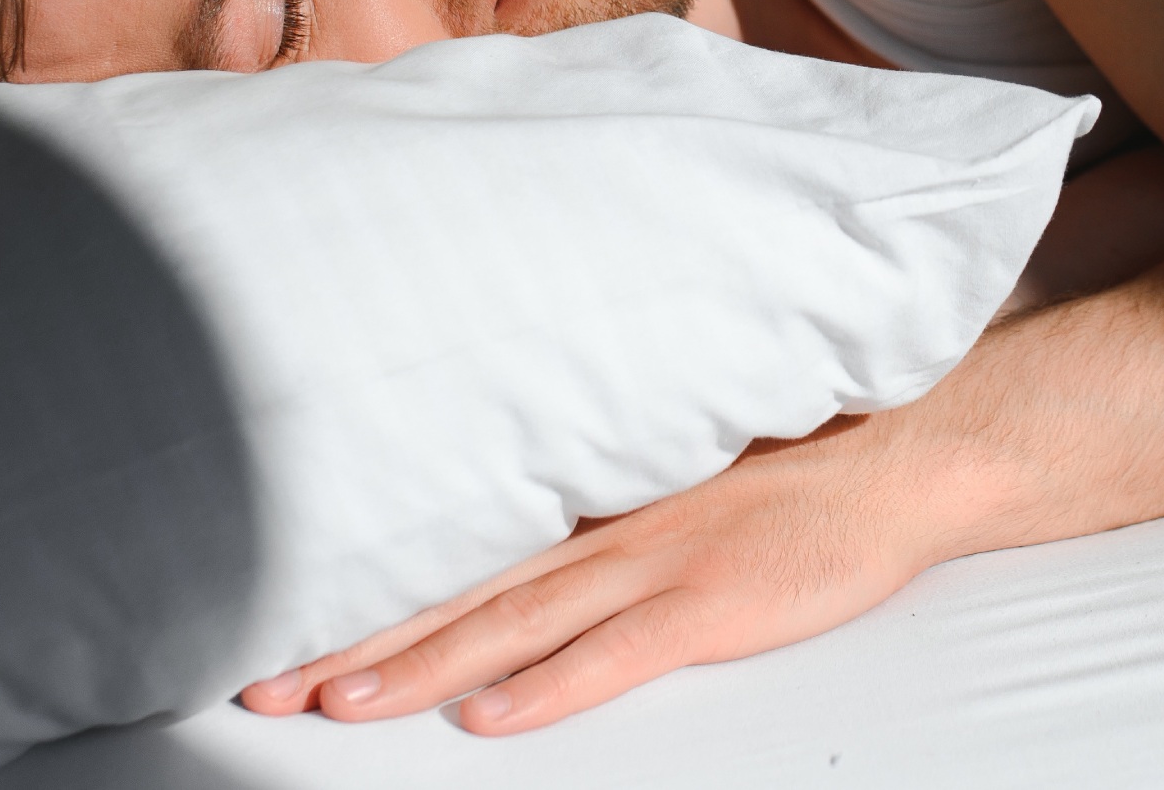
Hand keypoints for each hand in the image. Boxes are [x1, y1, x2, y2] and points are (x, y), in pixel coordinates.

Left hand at [237, 414, 966, 732]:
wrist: (901, 448)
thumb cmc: (796, 454)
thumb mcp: (676, 454)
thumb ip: (599, 487)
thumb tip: (514, 515)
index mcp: (590, 490)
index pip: (454, 544)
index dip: (364, 585)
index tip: (278, 614)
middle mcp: (603, 523)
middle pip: (457, 589)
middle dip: (354, 638)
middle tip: (262, 678)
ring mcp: (655, 562)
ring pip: (513, 624)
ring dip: (421, 667)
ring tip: (338, 702)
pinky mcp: (710, 603)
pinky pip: (616, 654)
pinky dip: (550, 686)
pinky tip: (491, 715)